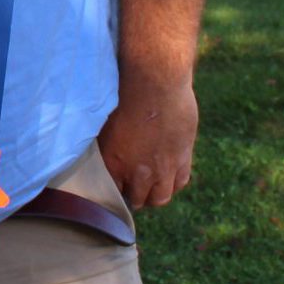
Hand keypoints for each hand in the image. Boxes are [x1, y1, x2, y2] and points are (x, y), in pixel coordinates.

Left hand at [98, 65, 198, 208]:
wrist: (156, 82)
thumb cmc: (124, 95)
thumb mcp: (105, 123)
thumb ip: (106, 146)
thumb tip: (100, 154)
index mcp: (114, 164)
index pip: (112, 193)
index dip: (113, 190)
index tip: (114, 185)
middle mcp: (139, 173)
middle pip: (137, 200)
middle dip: (134, 197)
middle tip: (132, 189)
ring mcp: (164, 168)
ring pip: (160, 198)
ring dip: (154, 195)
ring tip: (150, 187)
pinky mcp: (183, 158)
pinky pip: (180, 182)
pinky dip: (173, 183)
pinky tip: (168, 176)